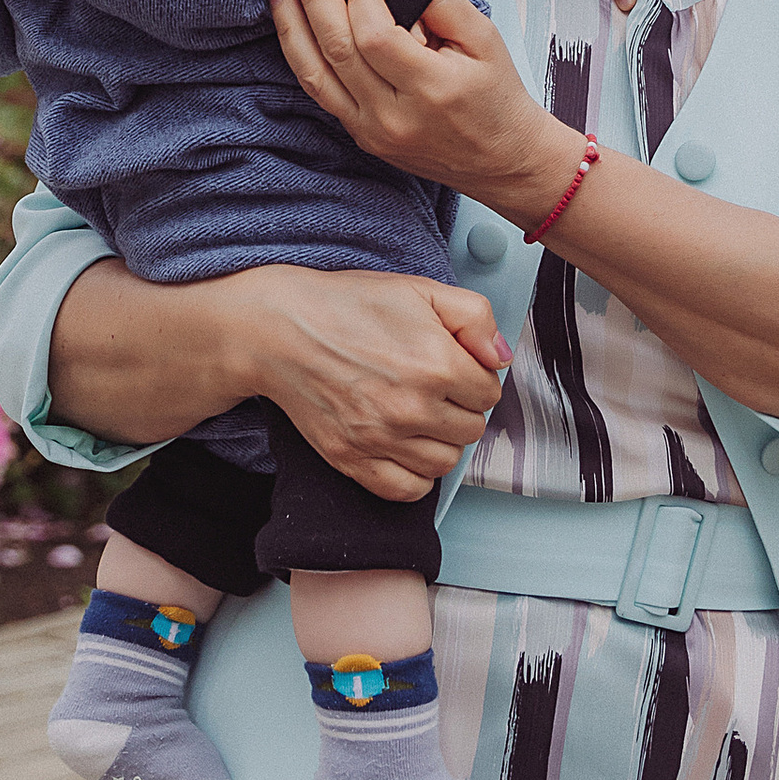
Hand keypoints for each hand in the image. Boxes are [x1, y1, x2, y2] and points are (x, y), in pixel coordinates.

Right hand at [230, 260, 511, 503]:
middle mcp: (412, 407)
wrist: (279, 329)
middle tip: (435, 388)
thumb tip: (499, 356)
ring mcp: (381, 438)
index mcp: (436, 363)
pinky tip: (406, 447)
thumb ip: (474, 317)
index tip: (455, 367)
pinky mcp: (352, 459)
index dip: (475, 377)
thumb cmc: (345, 305)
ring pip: (445, 462)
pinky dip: (415, 475)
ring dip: (441, 441)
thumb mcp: (419, 289)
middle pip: (471, 430)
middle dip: (460, 409)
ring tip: (421, 416)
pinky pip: (407, 490)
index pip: (489, 393)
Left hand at [267, 0, 578, 221]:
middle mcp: (394, 116)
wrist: (502, 160)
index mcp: (432, 89)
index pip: (376, 37)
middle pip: (337, 51)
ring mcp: (371, 131)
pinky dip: (301, 53)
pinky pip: (319, 91)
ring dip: (290, 24)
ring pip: (315, 74)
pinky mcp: (360, 136)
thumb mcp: (486, 40)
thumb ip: (441, 3)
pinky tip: (291, 23)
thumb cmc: (497, 96)